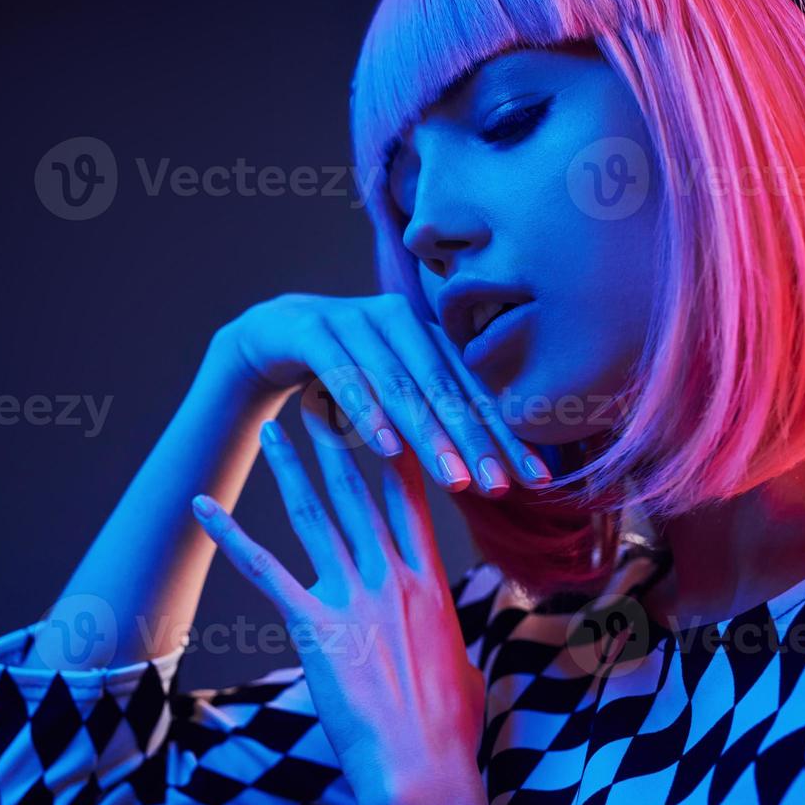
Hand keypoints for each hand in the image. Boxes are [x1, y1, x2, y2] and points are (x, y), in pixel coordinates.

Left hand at [189, 391, 485, 804]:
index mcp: (430, 583)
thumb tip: (446, 633)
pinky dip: (230, 533)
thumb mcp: (462, 664)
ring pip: (315, 516)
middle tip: (322, 392)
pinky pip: (263, 568)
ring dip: (291, 468)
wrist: (423, 766)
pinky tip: (205, 506)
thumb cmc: (448, 729)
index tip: (380, 407)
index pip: (411, 499)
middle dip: (339, 438)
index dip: (394, 447)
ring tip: (273, 427)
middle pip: (360, 492)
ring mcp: (353, 598)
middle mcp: (393, 578)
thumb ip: (447, 632)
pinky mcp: (314, 625)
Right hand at [210, 291, 550, 497]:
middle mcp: (397, 318)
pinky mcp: (309, 329)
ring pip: (399, 383)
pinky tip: (389, 448)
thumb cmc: (341, 372)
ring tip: (456, 480)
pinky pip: (343, 375)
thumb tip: (496, 462)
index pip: (474, 388)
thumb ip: (433, 414)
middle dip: (475, 439)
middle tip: (501, 486)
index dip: (505, 433)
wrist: (267, 334)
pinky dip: (367, 411)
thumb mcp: (389, 392)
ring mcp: (352, 318)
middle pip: (444, 385)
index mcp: (426, 332)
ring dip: (429, 434)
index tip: (537, 481)